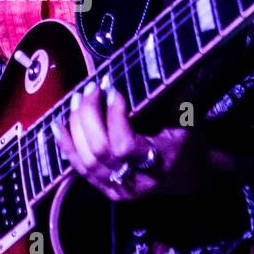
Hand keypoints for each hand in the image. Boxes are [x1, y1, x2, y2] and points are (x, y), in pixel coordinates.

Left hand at [51, 76, 226, 201]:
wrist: (193, 177)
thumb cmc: (189, 144)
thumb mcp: (187, 121)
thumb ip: (171, 98)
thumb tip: (156, 64)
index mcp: (158, 163)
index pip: (123, 144)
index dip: (113, 116)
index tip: (113, 90)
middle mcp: (135, 181)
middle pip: (99, 151)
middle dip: (89, 116)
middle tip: (90, 89)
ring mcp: (118, 189)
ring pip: (85, 160)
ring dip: (76, 126)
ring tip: (76, 99)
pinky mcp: (106, 190)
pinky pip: (79, 169)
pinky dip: (66, 145)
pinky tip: (59, 125)